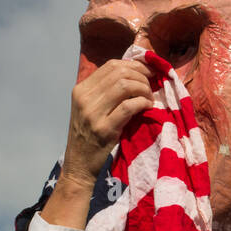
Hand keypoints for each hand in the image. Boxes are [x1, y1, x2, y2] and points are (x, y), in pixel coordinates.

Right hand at [43, 59, 153, 227]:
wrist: (79, 165)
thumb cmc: (89, 136)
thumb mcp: (91, 109)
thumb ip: (105, 92)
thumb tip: (134, 73)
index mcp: (81, 89)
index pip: (111, 65)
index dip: (134, 66)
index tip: (148, 73)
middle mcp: (84, 98)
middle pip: (120, 73)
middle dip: (142, 77)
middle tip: (151, 88)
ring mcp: (93, 113)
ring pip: (125, 86)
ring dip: (144, 89)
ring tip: (149, 99)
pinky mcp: (104, 129)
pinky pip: (129, 106)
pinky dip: (143, 103)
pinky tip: (148, 108)